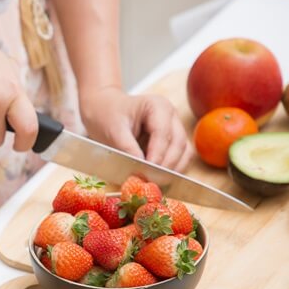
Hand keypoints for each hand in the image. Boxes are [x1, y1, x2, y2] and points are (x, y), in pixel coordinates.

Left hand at [79, 87, 193, 170]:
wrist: (103, 112)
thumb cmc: (107, 117)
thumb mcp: (113, 131)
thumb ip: (128, 148)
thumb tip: (142, 167)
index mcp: (157, 106)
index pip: (163, 133)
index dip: (157, 154)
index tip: (148, 171)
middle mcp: (171, 117)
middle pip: (179, 143)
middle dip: (166, 165)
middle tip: (152, 181)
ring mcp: (174, 129)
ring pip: (184, 152)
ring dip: (173, 169)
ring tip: (155, 182)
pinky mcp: (173, 142)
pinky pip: (180, 158)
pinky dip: (172, 170)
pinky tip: (158, 179)